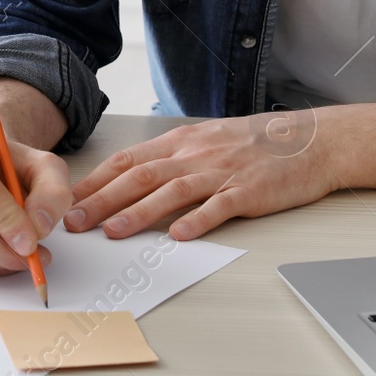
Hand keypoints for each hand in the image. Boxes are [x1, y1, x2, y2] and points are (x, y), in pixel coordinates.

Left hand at [63, 112, 338, 240]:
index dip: (95, 181)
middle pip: (140, 176)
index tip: (67, 199)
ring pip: (172, 191)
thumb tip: (130, 180)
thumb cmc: (255, 144)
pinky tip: (180, 236)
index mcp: (182, 142)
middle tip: (74, 222)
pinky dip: (198, 221)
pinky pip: (220, 206)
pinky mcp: (249, 191)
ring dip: (139, 213)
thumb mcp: (205, 141)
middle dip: (102, 200)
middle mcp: (196, 154)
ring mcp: (222, 172)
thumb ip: (171, 159)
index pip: (128, 160)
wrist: (309, 140)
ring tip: (112, 232)